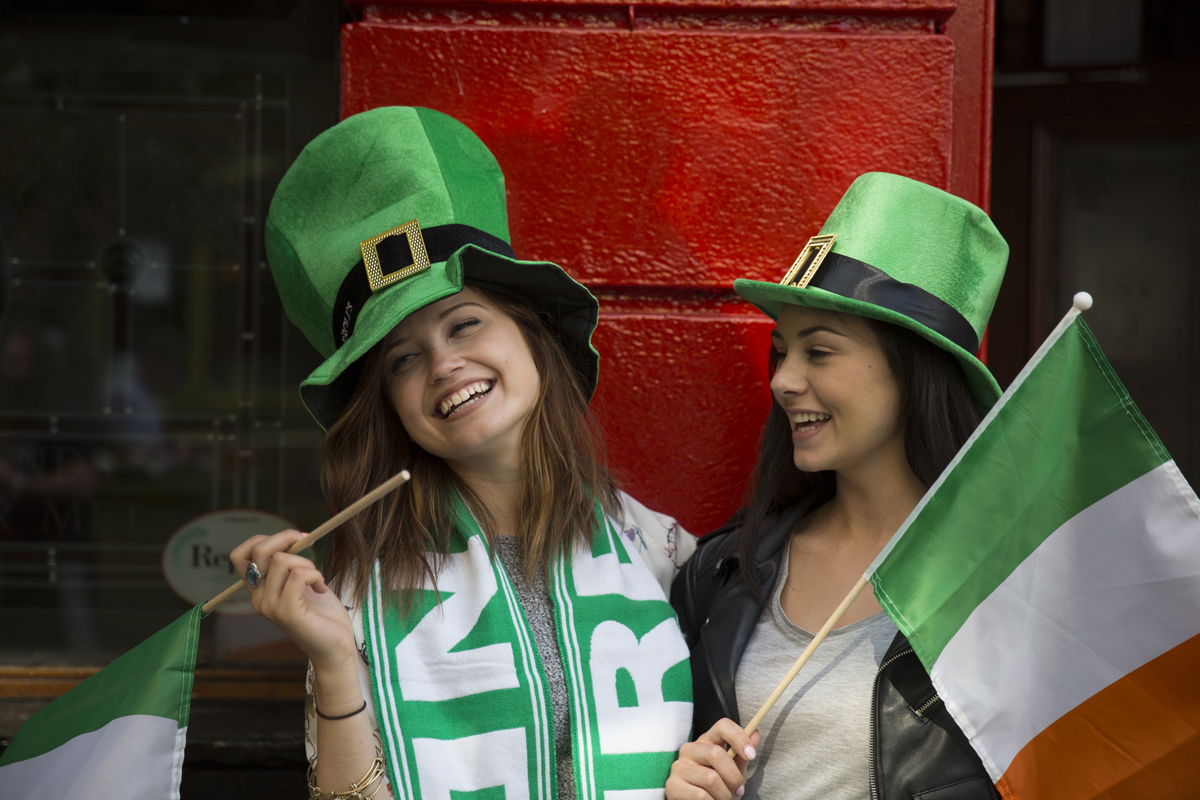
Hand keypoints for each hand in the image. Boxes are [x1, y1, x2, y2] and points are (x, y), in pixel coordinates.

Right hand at [229, 530, 356, 674]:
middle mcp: (258, 599)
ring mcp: (269, 606)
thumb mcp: (301, 582)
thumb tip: (292, 537)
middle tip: (309, 544)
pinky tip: (321, 588)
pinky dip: (315, 575)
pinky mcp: (286, 612)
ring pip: (282, 560)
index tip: (293, 540)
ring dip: (307, 563)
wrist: (335, 646)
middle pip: (259, 551)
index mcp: (259, 590)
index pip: (240, 555)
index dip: (263, 539)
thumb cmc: (322, 614)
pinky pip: (298, 575)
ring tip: (317, 580)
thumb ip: (290, 564)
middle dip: (287, 538)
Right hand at [665, 719, 759, 799]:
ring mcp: (679, 767)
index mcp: (706, 741)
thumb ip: (742, 756)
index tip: (751, 755)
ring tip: (724, 799)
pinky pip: (700, 796)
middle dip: (733, 777)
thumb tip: (756, 732)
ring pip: (711, 778)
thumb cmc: (718, 787)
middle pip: (716, 753)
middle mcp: (689, 749)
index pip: (722, 726)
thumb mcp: (732, 771)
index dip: (738, 737)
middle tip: (738, 790)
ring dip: (724, 795)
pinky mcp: (672, 785)